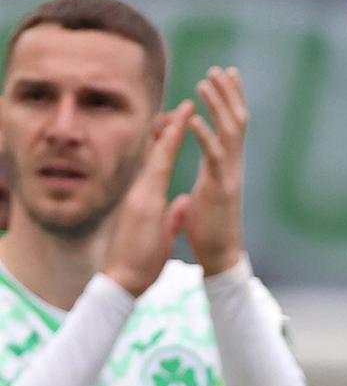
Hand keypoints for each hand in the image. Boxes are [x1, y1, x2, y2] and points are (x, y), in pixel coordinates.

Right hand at [102, 103, 192, 297]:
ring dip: (171, 131)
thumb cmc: (139, 261)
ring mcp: (141, 195)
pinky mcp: (143, 201)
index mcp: (147, 199)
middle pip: (155, 154)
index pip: (159, 166)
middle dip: (168, 129)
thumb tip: (184, 203)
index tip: (180, 125)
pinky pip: (159, 168)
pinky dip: (167, 148)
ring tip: (185, 108)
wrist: (122, 279)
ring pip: (157, 155)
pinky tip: (177, 131)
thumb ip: (172, 216)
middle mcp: (142, 192)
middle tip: (182, 106)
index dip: (170, 145)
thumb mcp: (161, 234)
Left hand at [184, 67, 247, 276]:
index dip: (228, 101)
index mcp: (224, 167)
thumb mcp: (204, 199)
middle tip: (221, 69)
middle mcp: (232, 168)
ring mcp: (229, 177)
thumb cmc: (209, 232)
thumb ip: (206, 182)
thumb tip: (203, 179)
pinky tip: (196, 120)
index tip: (224, 76)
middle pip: (235, 122)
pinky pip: (215, 158)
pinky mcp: (220, 189)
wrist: (219, 257)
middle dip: (228, 95)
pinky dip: (206, 137)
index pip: (230, 127)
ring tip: (206, 83)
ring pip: (228, 133)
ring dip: (218, 107)